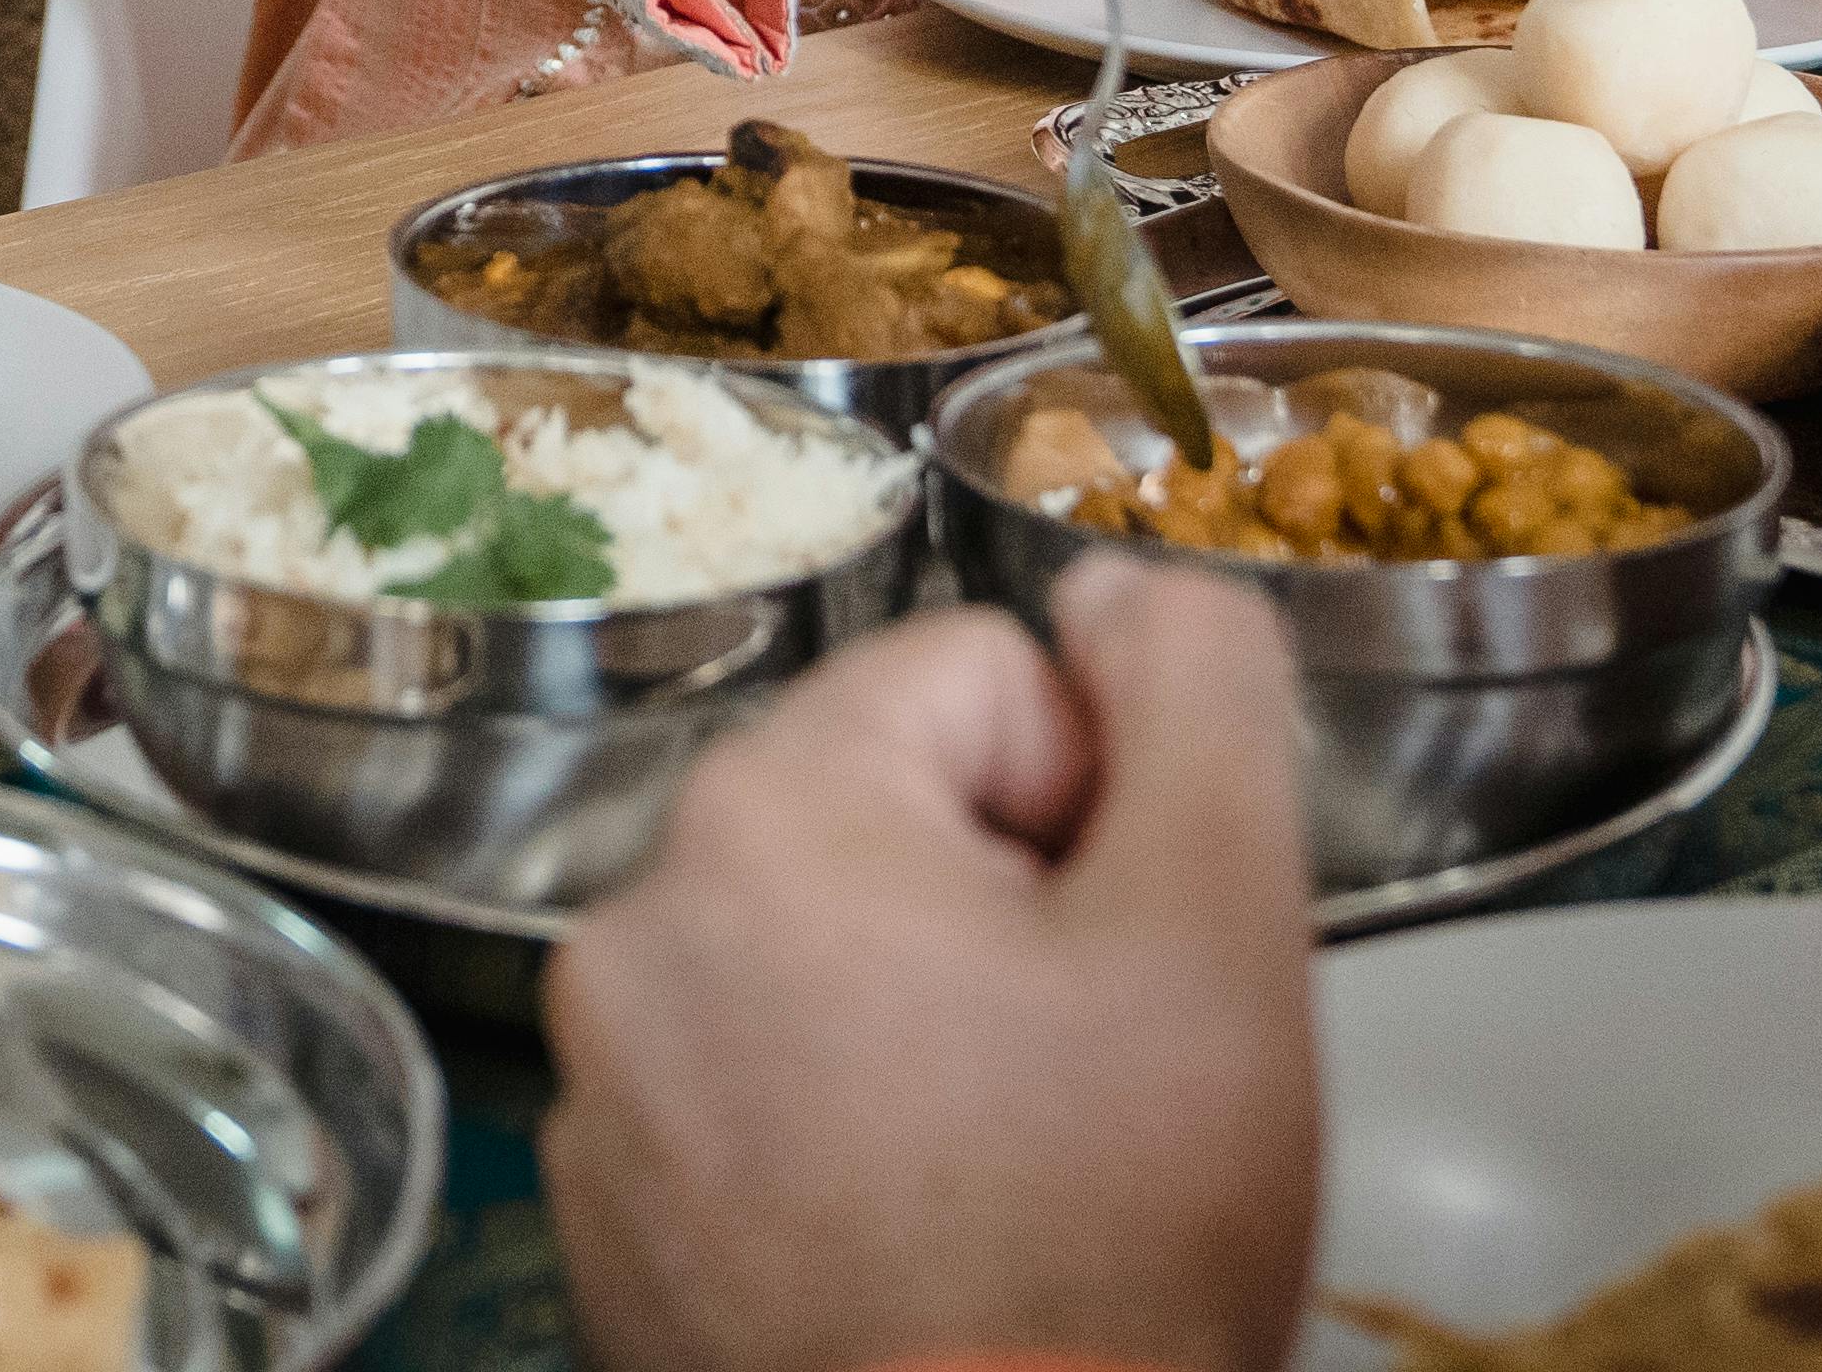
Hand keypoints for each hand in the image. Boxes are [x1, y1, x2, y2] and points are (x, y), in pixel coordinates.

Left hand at [546, 563, 1320, 1371]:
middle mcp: (638, 921)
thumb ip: (1194, 693)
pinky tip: (924, 1234)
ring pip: (821, 962)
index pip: (981, 679)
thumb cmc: (1106, 1239)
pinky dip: (836, 1142)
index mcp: (766, 811)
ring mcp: (602, 1082)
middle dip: (1002, 915)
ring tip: (1007, 1167)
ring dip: (920, 1028)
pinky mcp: (608, 1214)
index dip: (1094, 804)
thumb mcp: (1218, 928)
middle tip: (1083, 1075)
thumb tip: (1127, 582)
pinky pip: (749, 1096)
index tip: (1123, 952)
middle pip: (889, 818)